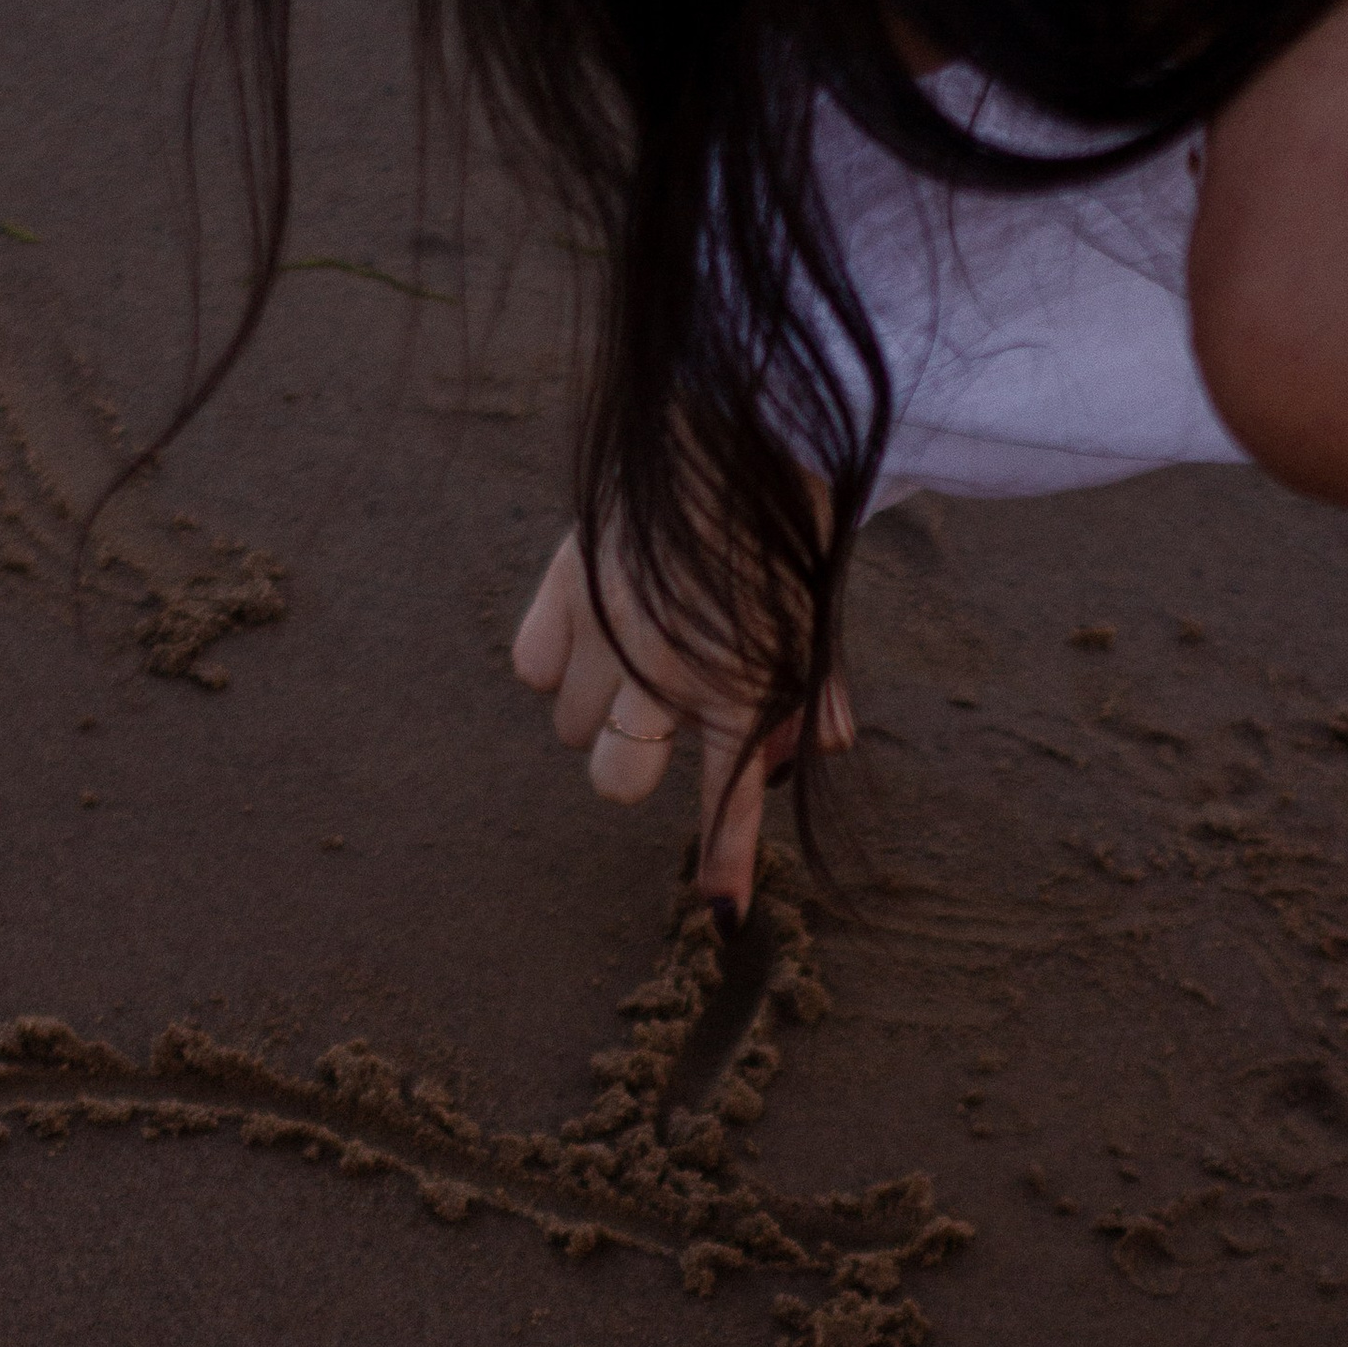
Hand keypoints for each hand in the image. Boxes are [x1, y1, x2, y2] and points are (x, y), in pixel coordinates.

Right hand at [510, 526, 852, 912]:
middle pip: (615, 782)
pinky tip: (589, 624)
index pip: (727, 797)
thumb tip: (804, 755)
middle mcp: (665, 671)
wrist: (737, 430)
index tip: (724, 917)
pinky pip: (532, 669)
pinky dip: (557, 660)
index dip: (727, 862)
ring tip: (628, 649)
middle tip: (655, 713)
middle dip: (635, 760)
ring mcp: (606, 630)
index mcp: (740, 683)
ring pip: (569, 726)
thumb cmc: (784, 528)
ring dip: (596, 706)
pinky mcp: (564, 585)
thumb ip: (810, 696)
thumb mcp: (815, 618)